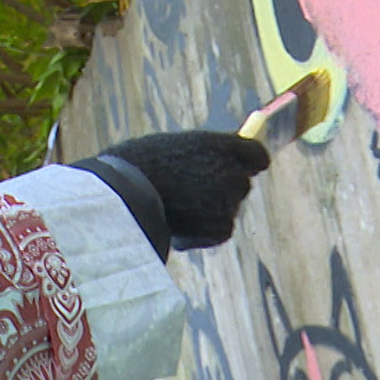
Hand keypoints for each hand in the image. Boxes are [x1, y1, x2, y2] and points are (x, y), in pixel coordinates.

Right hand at [99, 131, 269, 248]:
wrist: (122, 193)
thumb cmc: (136, 166)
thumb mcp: (173, 149)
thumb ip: (203, 155)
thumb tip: (220, 164)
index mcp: (220, 145)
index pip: (256, 155)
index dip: (247, 163)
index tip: (237, 168)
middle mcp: (231, 170)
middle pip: (241, 183)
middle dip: (221, 190)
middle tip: (189, 194)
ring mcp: (228, 200)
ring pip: (227, 208)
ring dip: (207, 212)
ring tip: (173, 210)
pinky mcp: (221, 227)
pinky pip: (220, 231)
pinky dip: (201, 234)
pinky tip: (175, 228)